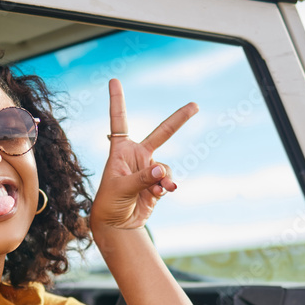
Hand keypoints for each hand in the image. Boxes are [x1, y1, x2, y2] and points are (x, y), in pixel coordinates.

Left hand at [90, 78, 197, 229]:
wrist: (117, 224)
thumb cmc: (109, 202)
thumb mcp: (121, 188)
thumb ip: (142, 177)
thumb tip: (161, 169)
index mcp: (120, 150)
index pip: (119, 121)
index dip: (117, 100)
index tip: (114, 80)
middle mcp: (137, 156)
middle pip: (162, 133)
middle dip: (180, 120)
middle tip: (195, 106)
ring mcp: (149, 169)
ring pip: (166, 167)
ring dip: (165, 178)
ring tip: (159, 190)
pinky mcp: (158, 184)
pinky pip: (169, 180)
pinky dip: (167, 186)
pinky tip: (162, 193)